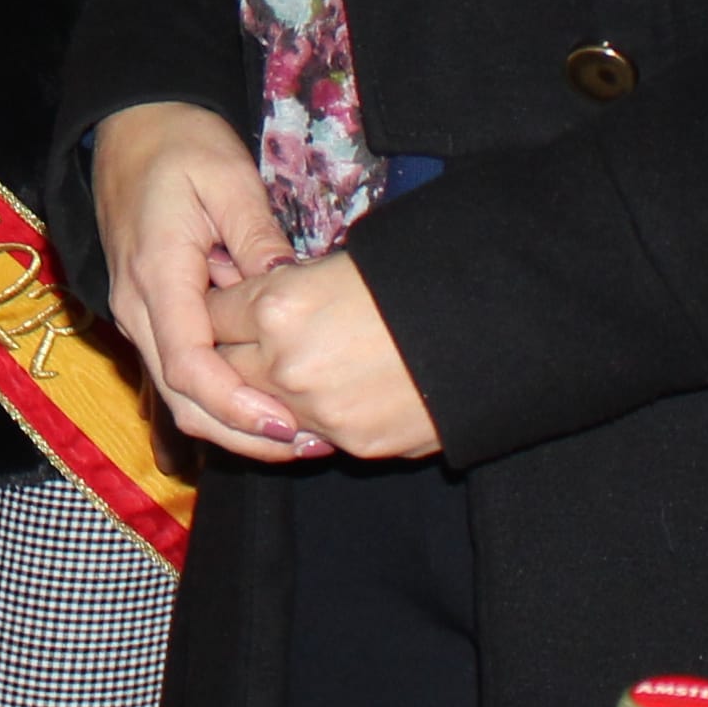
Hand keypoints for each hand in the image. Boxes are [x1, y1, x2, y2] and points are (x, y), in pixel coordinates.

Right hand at [89, 104, 322, 461]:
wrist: (130, 126)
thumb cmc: (179, 144)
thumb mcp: (229, 179)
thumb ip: (258, 240)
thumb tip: (290, 292)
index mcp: (156, 275)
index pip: (188, 366)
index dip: (236, 404)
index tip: (286, 423)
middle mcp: (136, 307)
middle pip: (181, 397)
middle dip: (242, 433)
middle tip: (310, 443)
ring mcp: (138, 314)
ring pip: (178, 393)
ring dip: (235, 423)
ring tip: (301, 434)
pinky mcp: (150, 315)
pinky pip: (180, 372)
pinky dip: (221, 399)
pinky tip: (269, 404)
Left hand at [212, 251, 439, 461]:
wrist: (497, 330)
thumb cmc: (424, 277)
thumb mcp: (346, 261)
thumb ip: (292, 287)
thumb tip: (265, 297)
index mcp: (278, 306)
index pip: (210, 314)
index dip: (214, 308)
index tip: (221, 307)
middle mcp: (285, 365)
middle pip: (220, 369)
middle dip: (225, 354)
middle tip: (239, 342)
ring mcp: (317, 412)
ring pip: (258, 409)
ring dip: (263, 392)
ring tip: (288, 369)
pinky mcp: (353, 446)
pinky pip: (307, 435)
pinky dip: (308, 417)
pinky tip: (329, 394)